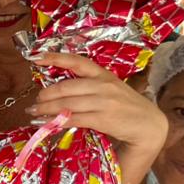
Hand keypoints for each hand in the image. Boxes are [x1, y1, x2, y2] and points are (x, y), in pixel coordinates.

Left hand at [29, 53, 168, 150]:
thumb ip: (89, 87)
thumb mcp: (110, 89)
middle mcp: (103, 85)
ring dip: (46, 109)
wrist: (150, 125)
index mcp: (103, 74)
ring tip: (34, 112)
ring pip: (67, 104)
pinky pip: (73, 119)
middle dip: (45, 94)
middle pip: (65, 87)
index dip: (55, 58)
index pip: (77, 61)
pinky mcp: (103, 118)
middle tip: (35, 101)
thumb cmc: (126, 106)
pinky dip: (56, 122)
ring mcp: (104, 101)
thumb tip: (58, 90)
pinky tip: (47, 124)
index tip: (36, 57)